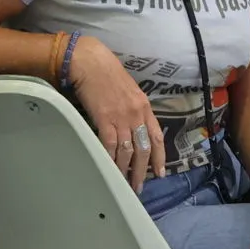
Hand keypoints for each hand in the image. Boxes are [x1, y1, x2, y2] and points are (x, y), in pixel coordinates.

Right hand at [69, 36, 164, 189]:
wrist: (90, 62)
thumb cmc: (106, 73)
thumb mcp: (128, 90)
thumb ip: (133, 108)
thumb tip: (132, 126)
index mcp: (144, 106)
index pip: (156, 137)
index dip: (159, 157)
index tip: (159, 173)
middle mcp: (137, 114)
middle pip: (144, 148)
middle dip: (142, 170)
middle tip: (139, 186)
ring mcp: (122, 117)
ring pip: (127, 150)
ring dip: (125, 169)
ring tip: (123, 183)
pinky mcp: (104, 118)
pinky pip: (109, 144)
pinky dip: (110, 159)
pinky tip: (109, 169)